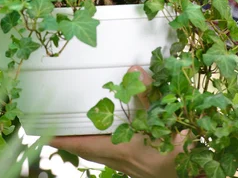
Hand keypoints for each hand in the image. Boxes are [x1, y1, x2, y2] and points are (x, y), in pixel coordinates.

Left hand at [50, 67, 185, 177]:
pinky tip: (109, 133)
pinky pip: (111, 155)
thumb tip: (133, 70)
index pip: (84, 145)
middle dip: (70, 140)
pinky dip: (103, 144)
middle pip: (87, 151)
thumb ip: (149, 95)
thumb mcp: (166, 122)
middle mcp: (120, 159)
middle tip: (54, 126)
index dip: (62, 139)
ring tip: (75, 127)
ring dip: (85, 142)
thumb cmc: (181, 155)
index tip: (43, 133)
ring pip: (98, 154)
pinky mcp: (137, 165)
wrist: (195, 177)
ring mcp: (129, 165)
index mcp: (122, 149)